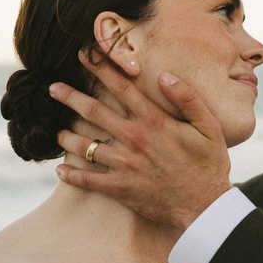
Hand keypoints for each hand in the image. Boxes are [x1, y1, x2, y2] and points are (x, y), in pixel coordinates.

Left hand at [50, 48, 230, 232]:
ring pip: (85, 145)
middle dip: (70, 96)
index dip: (100, 68)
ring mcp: (124, 164)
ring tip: (56, 131)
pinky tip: (61, 170)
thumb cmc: (210, 167)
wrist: (206, 208)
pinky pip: (89, 181)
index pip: (121, 87)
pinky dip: (72, 176)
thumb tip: (163, 75)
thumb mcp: (209, 127)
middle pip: (93, 111)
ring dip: (67, 135)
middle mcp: (134, 138)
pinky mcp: (121, 188)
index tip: (84, 54)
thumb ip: (188, 98)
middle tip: (53, 88)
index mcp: (154, 121)